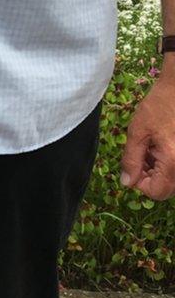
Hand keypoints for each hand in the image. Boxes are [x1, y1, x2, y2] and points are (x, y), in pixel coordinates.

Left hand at [119, 75, 174, 199]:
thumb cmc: (159, 105)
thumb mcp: (138, 131)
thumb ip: (131, 159)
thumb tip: (127, 182)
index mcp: (173, 162)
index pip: (156, 192)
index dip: (140, 183)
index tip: (133, 166)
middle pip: (167, 188)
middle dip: (151, 176)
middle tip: (142, 154)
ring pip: (173, 178)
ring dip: (160, 169)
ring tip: (152, 146)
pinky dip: (168, 162)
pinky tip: (162, 144)